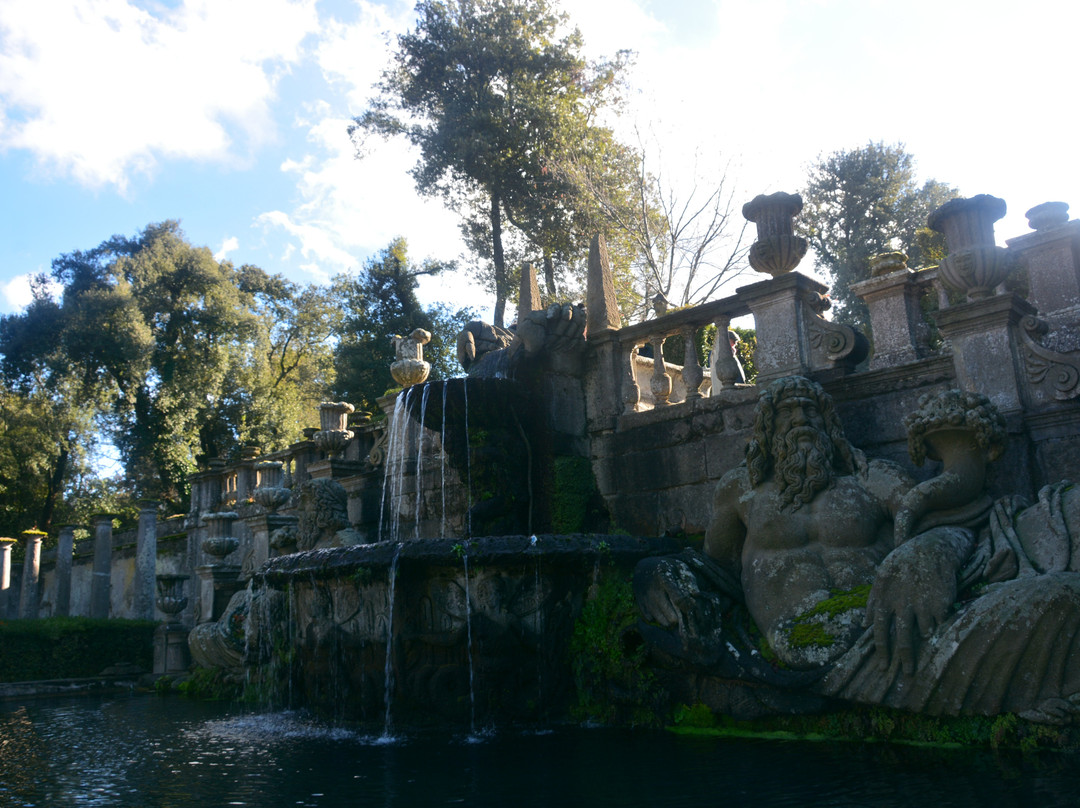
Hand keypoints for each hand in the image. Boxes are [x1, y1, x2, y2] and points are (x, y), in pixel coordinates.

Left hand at [865, 530, 964, 674]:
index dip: (882, 650)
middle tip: (907, 674)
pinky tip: (935, 604)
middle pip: (904, 638)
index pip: (881, 630)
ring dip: (925, 631)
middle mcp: (903, 603)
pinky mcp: (941, 603)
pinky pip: (939, 621)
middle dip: (906, 659)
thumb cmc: (901, 566)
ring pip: (924, 631)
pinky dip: (937, 618)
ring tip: (925, 621)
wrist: (929, 549)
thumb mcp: (881, 579)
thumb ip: (872, 603)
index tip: (883, 666)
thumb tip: (863, 626)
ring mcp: (923, 604)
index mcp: (885, 598)